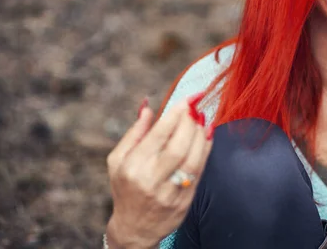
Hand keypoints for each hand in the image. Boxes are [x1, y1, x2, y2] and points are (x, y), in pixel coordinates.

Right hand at [106, 94, 212, 247]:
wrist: (134, 228)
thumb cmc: (126, 187)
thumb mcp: (118, 160)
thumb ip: (134, 132)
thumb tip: (147, 105)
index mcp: (133, 166)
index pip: (159, 134)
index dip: (177, 113)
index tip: (189, 98)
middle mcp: (151, 180)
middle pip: (178, 146)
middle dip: (191, 122)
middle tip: (197, 106)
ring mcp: (169, 192)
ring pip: (192, 159)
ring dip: (201, 135)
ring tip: (203, 118)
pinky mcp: (184, 202)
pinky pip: (199, 171)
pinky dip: (206, 150)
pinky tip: (207, 135)